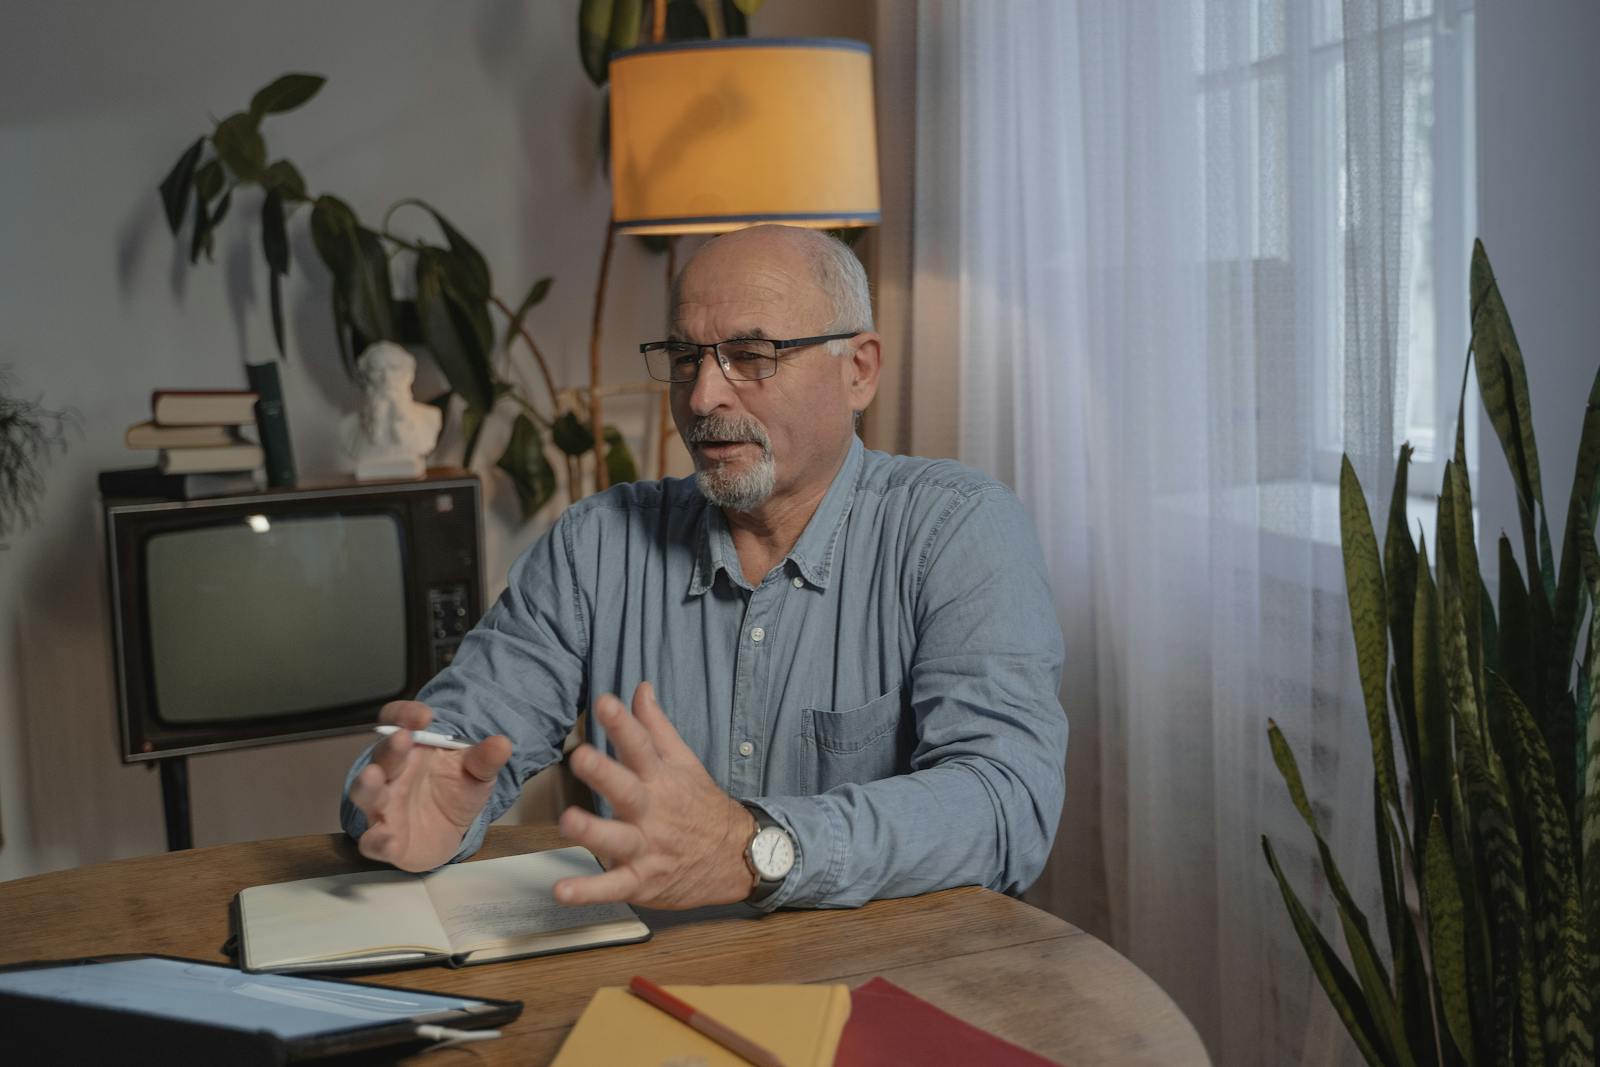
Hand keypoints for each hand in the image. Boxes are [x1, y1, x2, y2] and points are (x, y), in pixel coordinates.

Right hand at [349, 701, 511, 872]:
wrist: (450, 831)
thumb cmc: (456, 790)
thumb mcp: (477, 773)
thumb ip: (485, 759)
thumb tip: (502, 743)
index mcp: (412, 749)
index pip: (398, 722)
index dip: (404, 714)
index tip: (424, 714)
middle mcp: (392, 774)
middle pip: (382, 756)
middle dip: (390, 747)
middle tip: (402, 738)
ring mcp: (383, 807)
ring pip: (365, 794)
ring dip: (367, 785)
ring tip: (373, 776)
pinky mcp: (383, 840)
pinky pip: (372, 841)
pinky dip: (377, 840)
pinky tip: (388, 840)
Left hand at [554, 682, 755, 909]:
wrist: (737, 858)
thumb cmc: (701, 806)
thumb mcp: (684, 763)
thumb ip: (655, 727)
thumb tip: (639, 687)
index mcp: (661, 779)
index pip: (641, 747)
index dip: (623, 725)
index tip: (604, 702)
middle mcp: (653, 812)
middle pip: (626, 790)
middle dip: (603, 774)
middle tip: (580, 756)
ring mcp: (648, 848)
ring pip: (617, 839)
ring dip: (592, 831)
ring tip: (567, 821)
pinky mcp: (642, 882)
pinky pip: (613, 887)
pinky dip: (588, 892)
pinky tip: (561, 890)